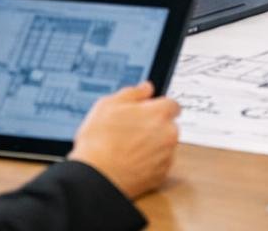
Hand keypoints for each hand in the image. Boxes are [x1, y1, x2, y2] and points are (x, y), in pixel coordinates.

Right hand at [69, 82, 180, 199]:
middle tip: (131, 131)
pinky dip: (149, 164)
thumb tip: (145, 88)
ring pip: (164, 146)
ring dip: (152, 146)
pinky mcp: (160, 176)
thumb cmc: (98, 143)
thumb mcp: (107, 105)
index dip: (157, 107)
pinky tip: (130, 162)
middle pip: (168, 125)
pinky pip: (159, 165)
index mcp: (159, 113)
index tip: (147, 112)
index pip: (172, 104)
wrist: (95, 178)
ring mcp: (166, 156)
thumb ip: (132, 93)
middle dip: (155, 127)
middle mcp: (169, 134)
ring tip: (127, 149)